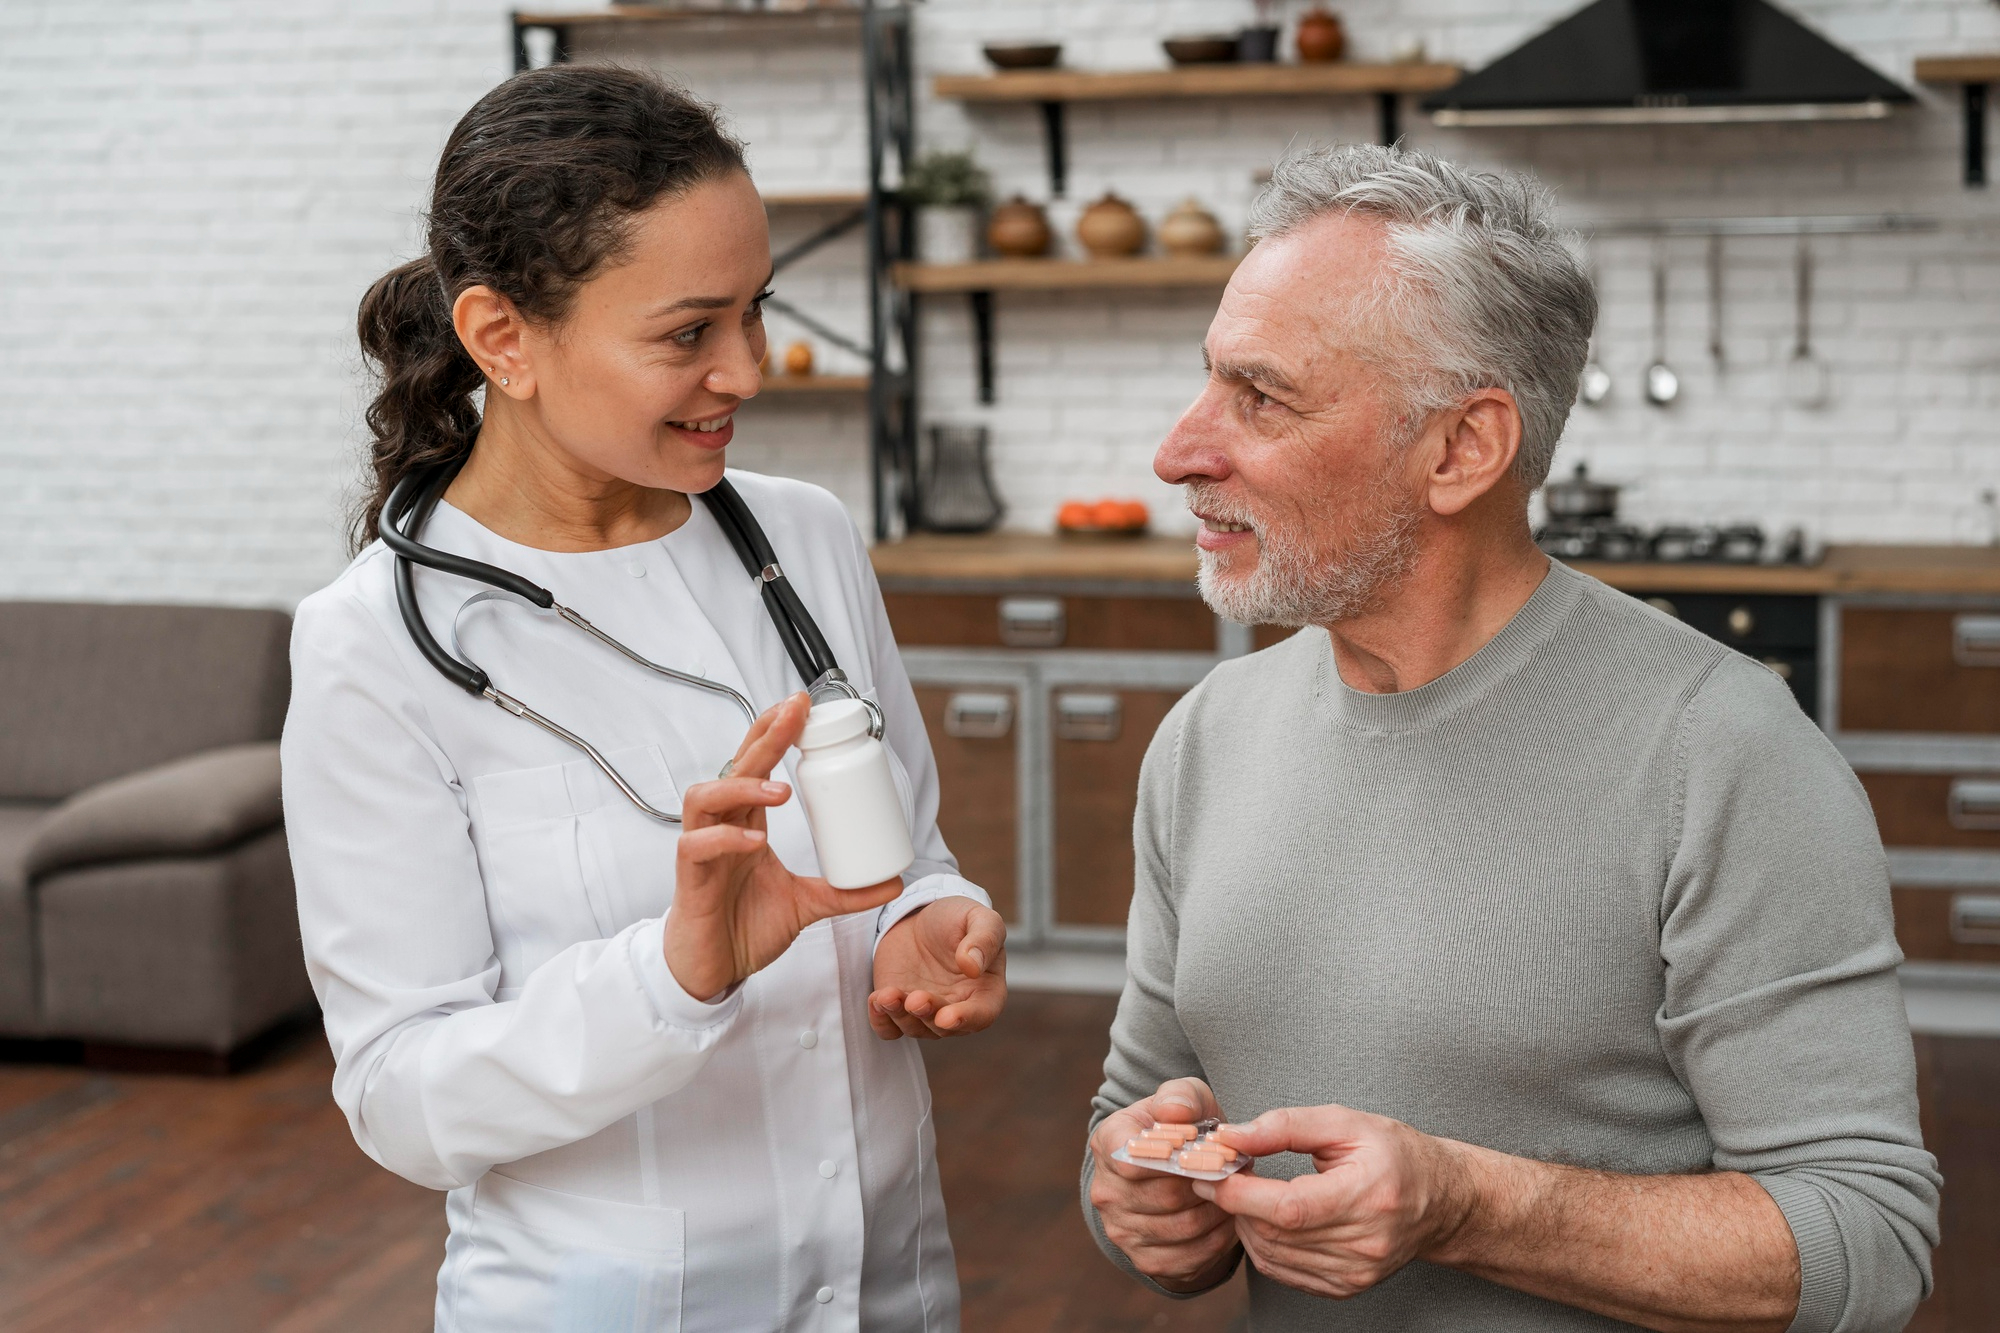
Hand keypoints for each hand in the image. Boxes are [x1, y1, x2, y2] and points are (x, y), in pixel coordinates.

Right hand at [665, 693, 901, 1001]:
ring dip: (741, 788)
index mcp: (746, 825)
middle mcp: (721, 828)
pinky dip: (723, 840)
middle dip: (763, 737)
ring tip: (778, 791)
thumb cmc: (744, 928)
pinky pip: (697, 846)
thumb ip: (844, 893)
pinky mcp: (689, 878)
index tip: (803, 707)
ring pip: (704, 798)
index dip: (774, 733)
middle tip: (794, 714)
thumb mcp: (806, 906)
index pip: (755, 766)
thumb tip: (894, 883)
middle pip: (734, 768)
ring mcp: (701, 850)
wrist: (713, 972)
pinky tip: (753, 842)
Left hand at [869, 896, 1006, 1038]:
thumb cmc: (958, 919)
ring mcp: (927, 1012)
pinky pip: (889, 1028)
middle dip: (928, 1014)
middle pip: (944, 1027)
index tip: (947, 1017)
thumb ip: (984, 939)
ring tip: (887, 995)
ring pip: (914, 1029)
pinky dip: (881, 1021)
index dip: (966, 1019)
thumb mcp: (979, 918)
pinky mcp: (899, 1009)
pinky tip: (876, 1000)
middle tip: (915, 999)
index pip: (981, 1014)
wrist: (921, 918)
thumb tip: (973, 967)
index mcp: (985, 991)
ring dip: (900, 1016)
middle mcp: (957, 1008)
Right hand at [1086, 1078, 1242, 1292]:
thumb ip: (1180, 1097)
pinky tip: (1226, 1221)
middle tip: (1234, 1175)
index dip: (1172, 1157)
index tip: (1203, 1148)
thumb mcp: (1185, 1099)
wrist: (1176, 1170)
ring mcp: (1121, 1230)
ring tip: (1235, 1195)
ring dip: (1217, 1213)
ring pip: (1183, 1228)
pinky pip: (1187, 1258)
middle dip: (1207, 1185)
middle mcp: (1106, 1191)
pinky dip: (1216, 1242)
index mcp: (1108, 1144)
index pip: (1132, 1159)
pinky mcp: (1143, 1259)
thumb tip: (1174, 1112)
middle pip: (1166, 1196)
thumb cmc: (1183, 1128)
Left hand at [1194, 1103, 1471, 1300]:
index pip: (1289, 1207)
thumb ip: (1284, 1126)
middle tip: (1219, 1173)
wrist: (1440, 1201)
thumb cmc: (1394, 1154)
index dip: (1239, 1192)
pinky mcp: (1346, 1287)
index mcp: (1367, 1196)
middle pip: (1274, 1235)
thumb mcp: (1344, 1122)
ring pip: (1272, 1257)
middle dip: (1233, 1204)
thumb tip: (1232, 1136)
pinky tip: (1265, 1218)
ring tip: (1244, 1192)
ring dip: (1244, 1224)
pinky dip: (1263, 1245)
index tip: (1208, 1171)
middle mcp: (1363, 1243)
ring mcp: (1355, 1272)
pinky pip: (1284, 1272)